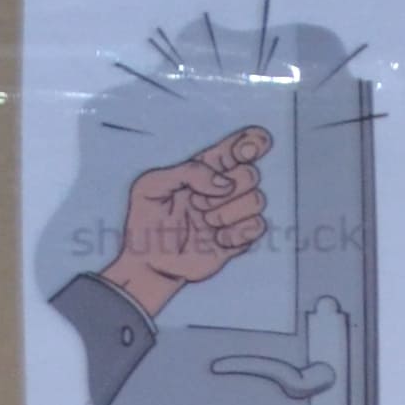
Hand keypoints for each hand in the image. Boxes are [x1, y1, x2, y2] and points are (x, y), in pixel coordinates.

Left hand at [102, 127, 270, 320]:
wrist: (147, 263)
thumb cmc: (146, 221)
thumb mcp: (151, 186)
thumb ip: (188, 172)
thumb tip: (224, 183)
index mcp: (206, 169)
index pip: (241, 145)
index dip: (252, 141)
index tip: (246, 151)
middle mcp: (225, 188)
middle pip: (251, 174)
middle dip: (226, 189)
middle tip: (197, 203)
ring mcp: (233, 214)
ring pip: (257, 200)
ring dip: (228, 212)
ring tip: (206, 222)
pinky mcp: (239, 239)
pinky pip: (257, 227)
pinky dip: (238, 233)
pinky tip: (217, 239)